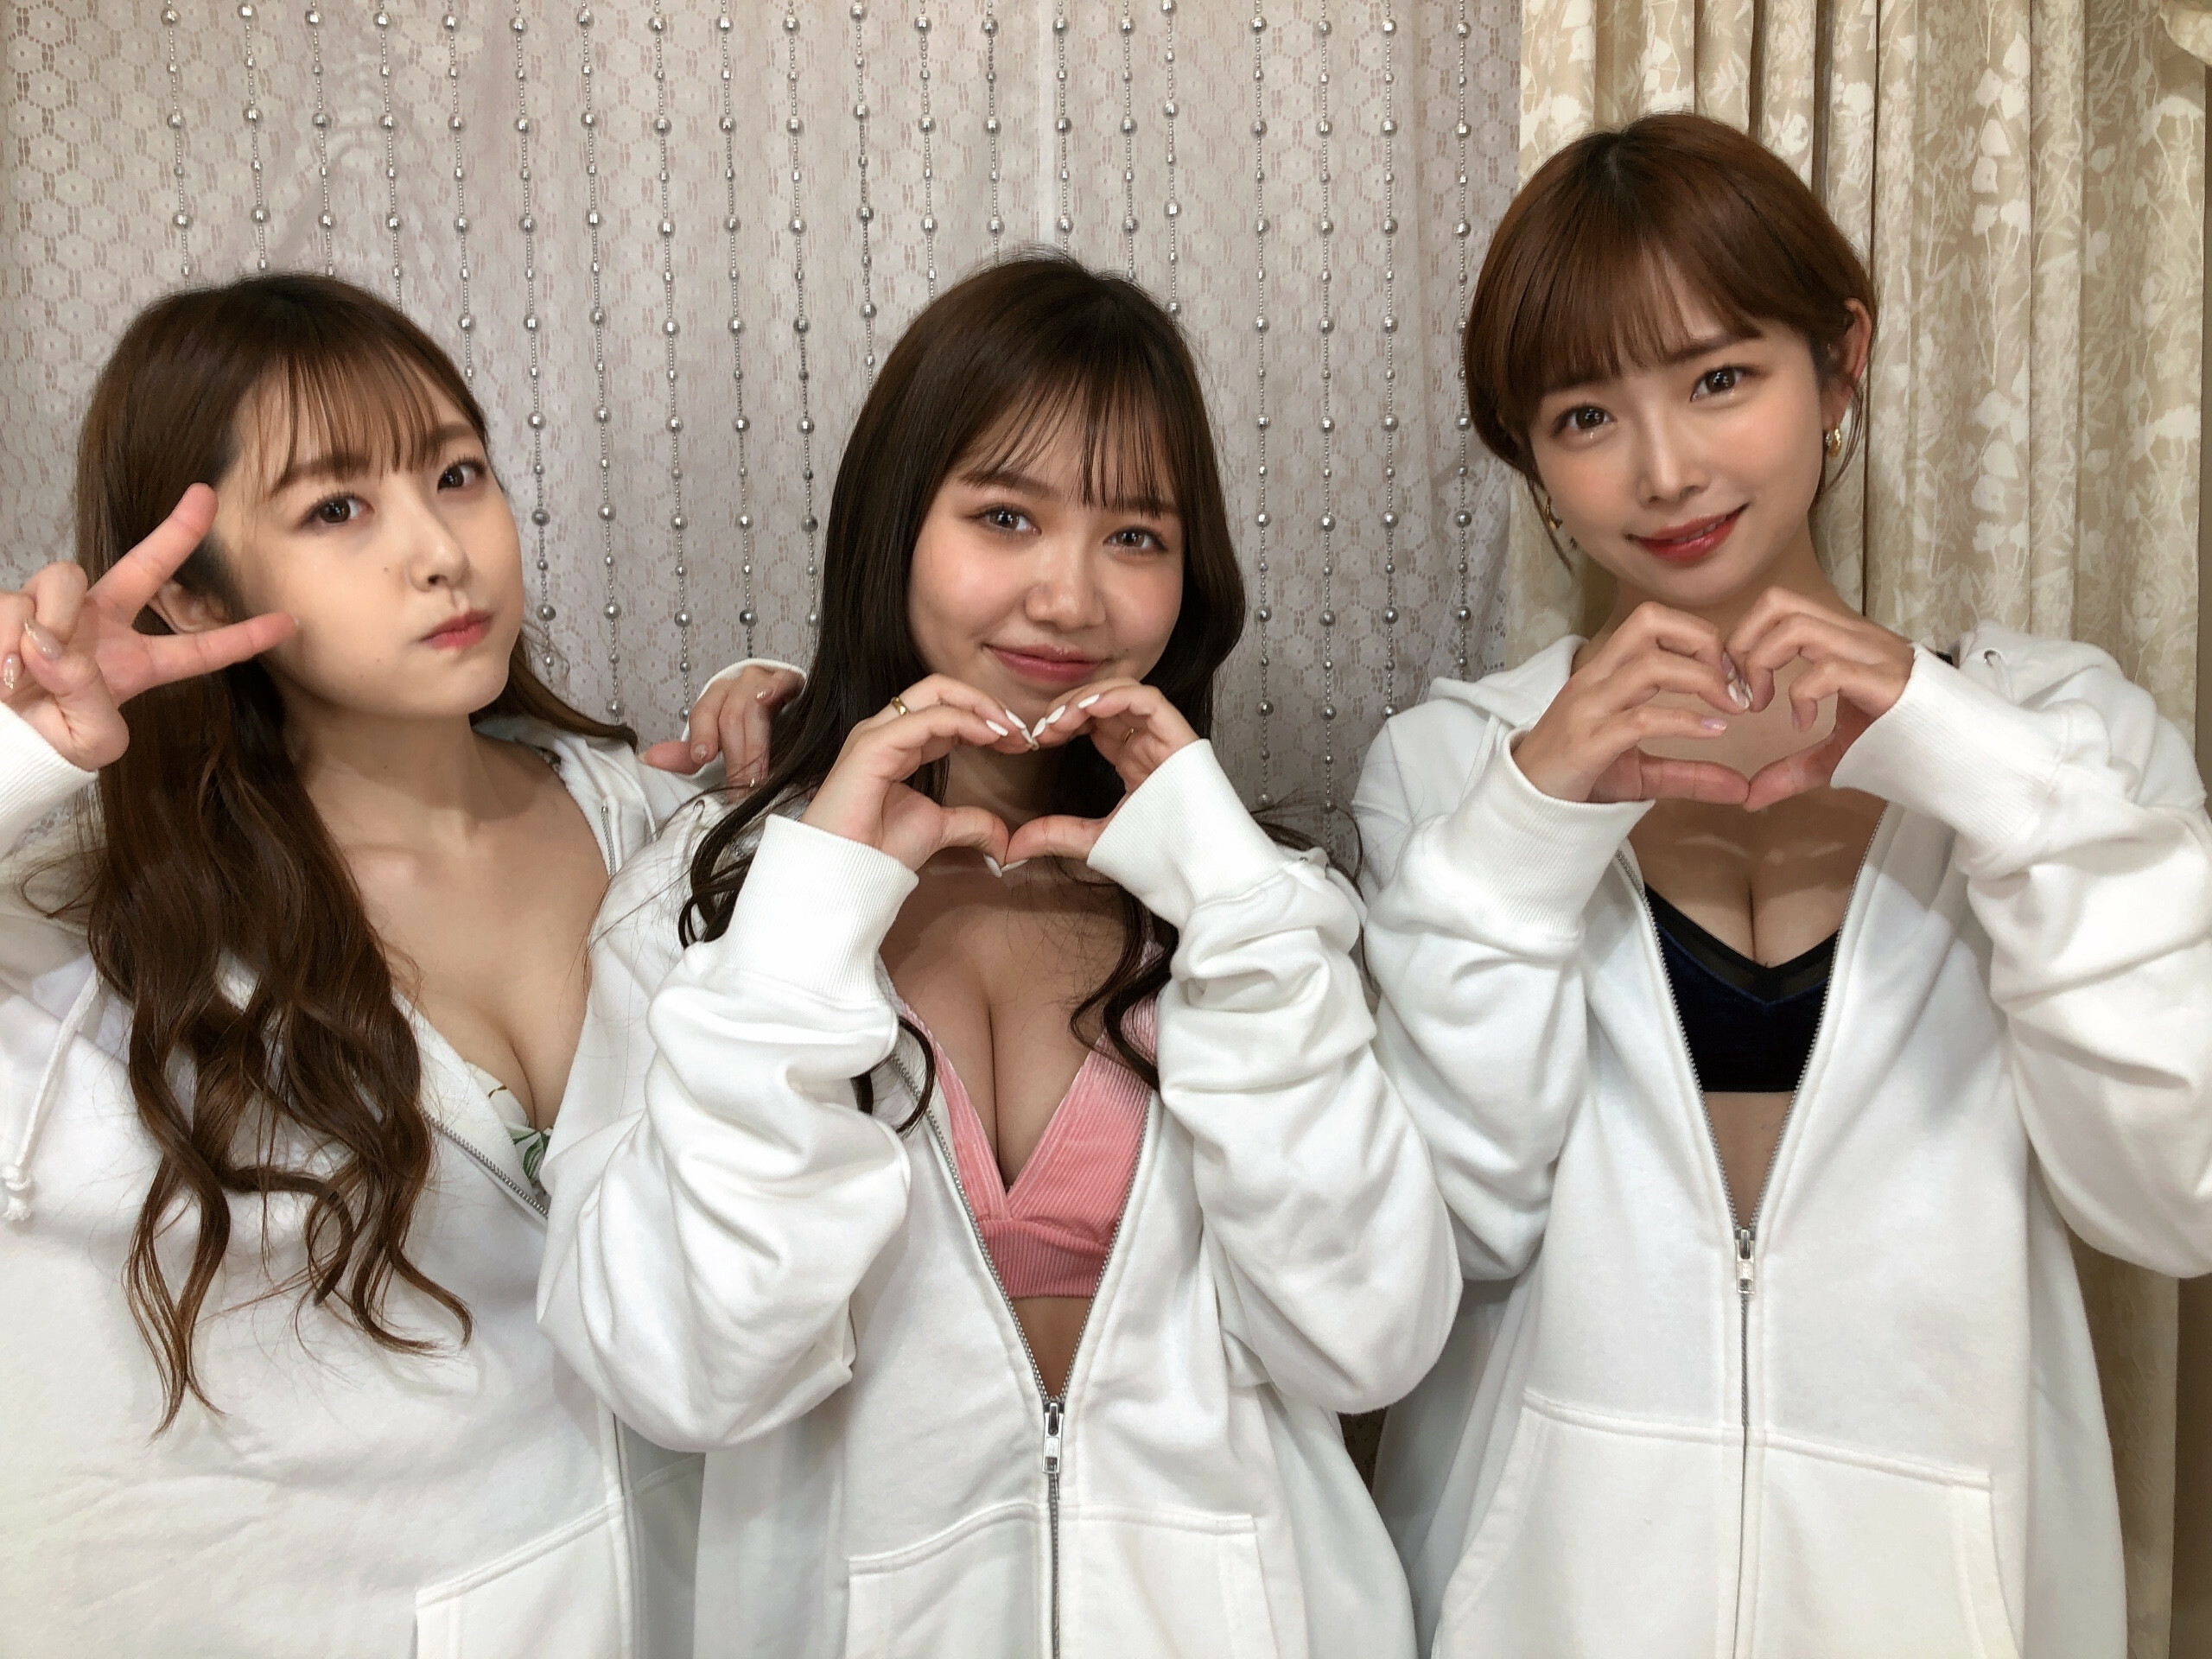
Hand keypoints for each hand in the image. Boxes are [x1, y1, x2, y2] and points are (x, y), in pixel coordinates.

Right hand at [0, 485, 294, 770]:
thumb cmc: (49, 745)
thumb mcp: (91, 740)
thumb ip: (91, 697)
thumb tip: (59, 644)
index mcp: (138, 664)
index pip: (199, 650)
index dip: (242, 637)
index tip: (288, 622)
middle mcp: (102, 625)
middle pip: (147, 567)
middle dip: (177, 531)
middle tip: (205, 496)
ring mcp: (57, 611)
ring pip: (65, 579)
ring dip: (49, 620)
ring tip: (27, 670)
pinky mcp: (12, 605)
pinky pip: (16, 603)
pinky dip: (8, 636)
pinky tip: (3, 666)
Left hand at [643, 661, 804, 783]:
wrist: (790, 708)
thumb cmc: (751, 729)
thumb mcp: (718, 744)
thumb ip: (686, 756)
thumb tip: (647, 759)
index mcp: (717, 698)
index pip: (703, 713)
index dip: (702, 735)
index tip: (703, 758)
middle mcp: (738, 685)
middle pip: (730, 715)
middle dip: (735, 756)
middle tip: (741, 789)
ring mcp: (765, 681)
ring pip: (752, 703)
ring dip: (755, 744)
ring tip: (759, 775)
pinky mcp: (792, 681)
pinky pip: (784, 680)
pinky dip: (775, 688)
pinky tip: (769, 699)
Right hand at [800, 676, 1032, 869]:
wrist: (849, 873)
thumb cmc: (879, 850)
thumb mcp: (939, 829)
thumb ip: (971, 824)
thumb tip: (1004, 841)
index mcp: (899, 743)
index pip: (946, 710)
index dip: (986, 719)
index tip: (1021, 742)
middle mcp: (885, 730)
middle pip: (941, 689)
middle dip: (985, 703)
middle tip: (1020, 729)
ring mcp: (875, 733)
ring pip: (935, 693)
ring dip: (980, 707)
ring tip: (1011, 732)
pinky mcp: (872, 745)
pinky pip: (926, 719)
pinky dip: (964, 721)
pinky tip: (990, 737)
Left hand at [1008, 679, 1198, 861]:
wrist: (1199, 876)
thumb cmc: (1159, 861)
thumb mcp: (1093, 842)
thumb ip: (1054, 835)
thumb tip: (1011, 848)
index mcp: (1133, 762)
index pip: (1094, 724)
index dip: (1063, 721)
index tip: (1037, 738)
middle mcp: (1148, 745)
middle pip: (1105, 703)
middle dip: (1069, 707)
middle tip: (1043, 727)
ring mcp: (1164, 739)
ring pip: (1124, 693)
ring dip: (1087, 699)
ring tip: (1060, 720)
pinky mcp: (1179, 738)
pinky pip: (1148, 700)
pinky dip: (1117, 697)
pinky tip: (1088, 710)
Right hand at [1511, 602, 1749, 805]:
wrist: (1526, 807)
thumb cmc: (1578, 779)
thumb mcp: (1641, 774)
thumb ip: (1690, 774)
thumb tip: (1743, 788)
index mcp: (1605, 673)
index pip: (1652, 622)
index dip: (1698, 635)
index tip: (1730, 672)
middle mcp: (1596, 680)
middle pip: (1651, 623)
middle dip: (1703, 641)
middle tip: (1733, 679)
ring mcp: (1589, 708)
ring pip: (1650, 666)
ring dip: (1702, 679)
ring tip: (1731, 706)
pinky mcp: (1588, 742)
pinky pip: (1642, 719)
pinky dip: (1685, 722)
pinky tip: (1712, 732)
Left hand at [1726, 588, 1913, 810]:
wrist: (1967, 753)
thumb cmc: (1906, 743)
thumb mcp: (1837, 755)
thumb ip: (1792, 770)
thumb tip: (1750, 799)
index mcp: (1839, 642)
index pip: (1777, 606)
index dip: (1743, 639)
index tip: (1735, 688)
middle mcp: (1853, 637)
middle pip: (1778, 602)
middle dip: (1743, 643)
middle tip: (1741, 691)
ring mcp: (1870, 654)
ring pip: (1797, 626)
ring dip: (1763, 664)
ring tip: (1762, 705)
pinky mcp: (1885, 681)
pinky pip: (1829, 669)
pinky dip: (1801, 694)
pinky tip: (1802, 722)